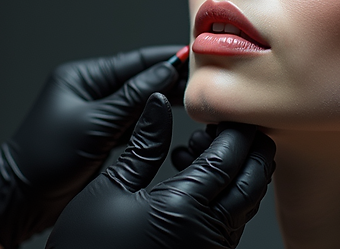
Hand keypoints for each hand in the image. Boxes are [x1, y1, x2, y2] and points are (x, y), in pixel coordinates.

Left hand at [0, 46, 182, 248]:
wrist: (23, 197)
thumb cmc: (46, 158)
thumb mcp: (94, 124)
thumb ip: (132, 98)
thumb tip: (165, 73)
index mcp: (83, 78)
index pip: (132, 62)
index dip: (165, 59)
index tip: (193, 56)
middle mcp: (90, 92)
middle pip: (139, 81)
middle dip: (169, 80)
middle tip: (203, 80)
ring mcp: (96, 116)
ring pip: (138, 104)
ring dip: (162, 102)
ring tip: (195, 100)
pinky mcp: (101, 138)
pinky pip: (133, 124)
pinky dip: (151, 123)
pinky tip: (171, 123)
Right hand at [46, 94, 275, 248]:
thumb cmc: (87, 245)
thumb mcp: (111, 187)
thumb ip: (145, 143)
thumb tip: (158, 104)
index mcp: (183, 209)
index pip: (228, 159)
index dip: (234, 130)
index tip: (226, 111)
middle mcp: (207, 234)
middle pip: (252, 181)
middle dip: (248, 148)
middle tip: (225, 125)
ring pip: (246, 202)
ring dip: (236, 170)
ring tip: (200, 147)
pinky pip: (230, 221)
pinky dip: (224, 193)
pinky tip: (193, 177)